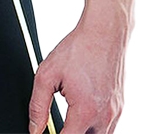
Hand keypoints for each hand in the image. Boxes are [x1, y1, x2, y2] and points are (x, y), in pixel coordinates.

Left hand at [27, 18, 125, 133]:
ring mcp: (115, 112)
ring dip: (84, 132)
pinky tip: (84, 109)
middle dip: (71, 133)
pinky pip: (108, 127)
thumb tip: (34, 129)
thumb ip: (38, 105)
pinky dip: (95, 124)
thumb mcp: (47, 74)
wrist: (104, 31)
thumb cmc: (78, 49)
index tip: (47, 132)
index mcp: (85, 111)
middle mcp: (104, 116)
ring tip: (72, 116)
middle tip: (60, 123)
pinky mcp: (120, 106)